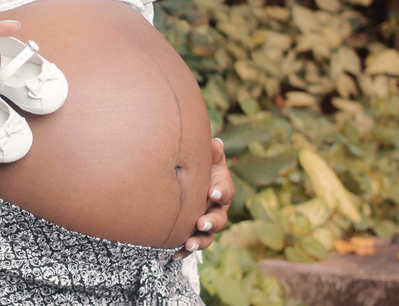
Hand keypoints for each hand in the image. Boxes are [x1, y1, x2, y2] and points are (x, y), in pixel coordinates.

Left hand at [175, 137, 234, 258]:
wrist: (185, 179)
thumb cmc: (198, 166)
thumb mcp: (205, 158)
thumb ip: (211, 153)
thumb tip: (215, 144)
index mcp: (220, 189)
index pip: (225, 192)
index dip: (220, 192)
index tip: (212, 192)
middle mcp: (216, 209)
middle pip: (219, 219)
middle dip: (211, 222)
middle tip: (201, 223)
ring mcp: (205, 223)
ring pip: (207, 237)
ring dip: (199, 241)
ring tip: (189, 244)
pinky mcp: (193, 233)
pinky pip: (190, 246)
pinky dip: (183, 251)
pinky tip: (174, 255)